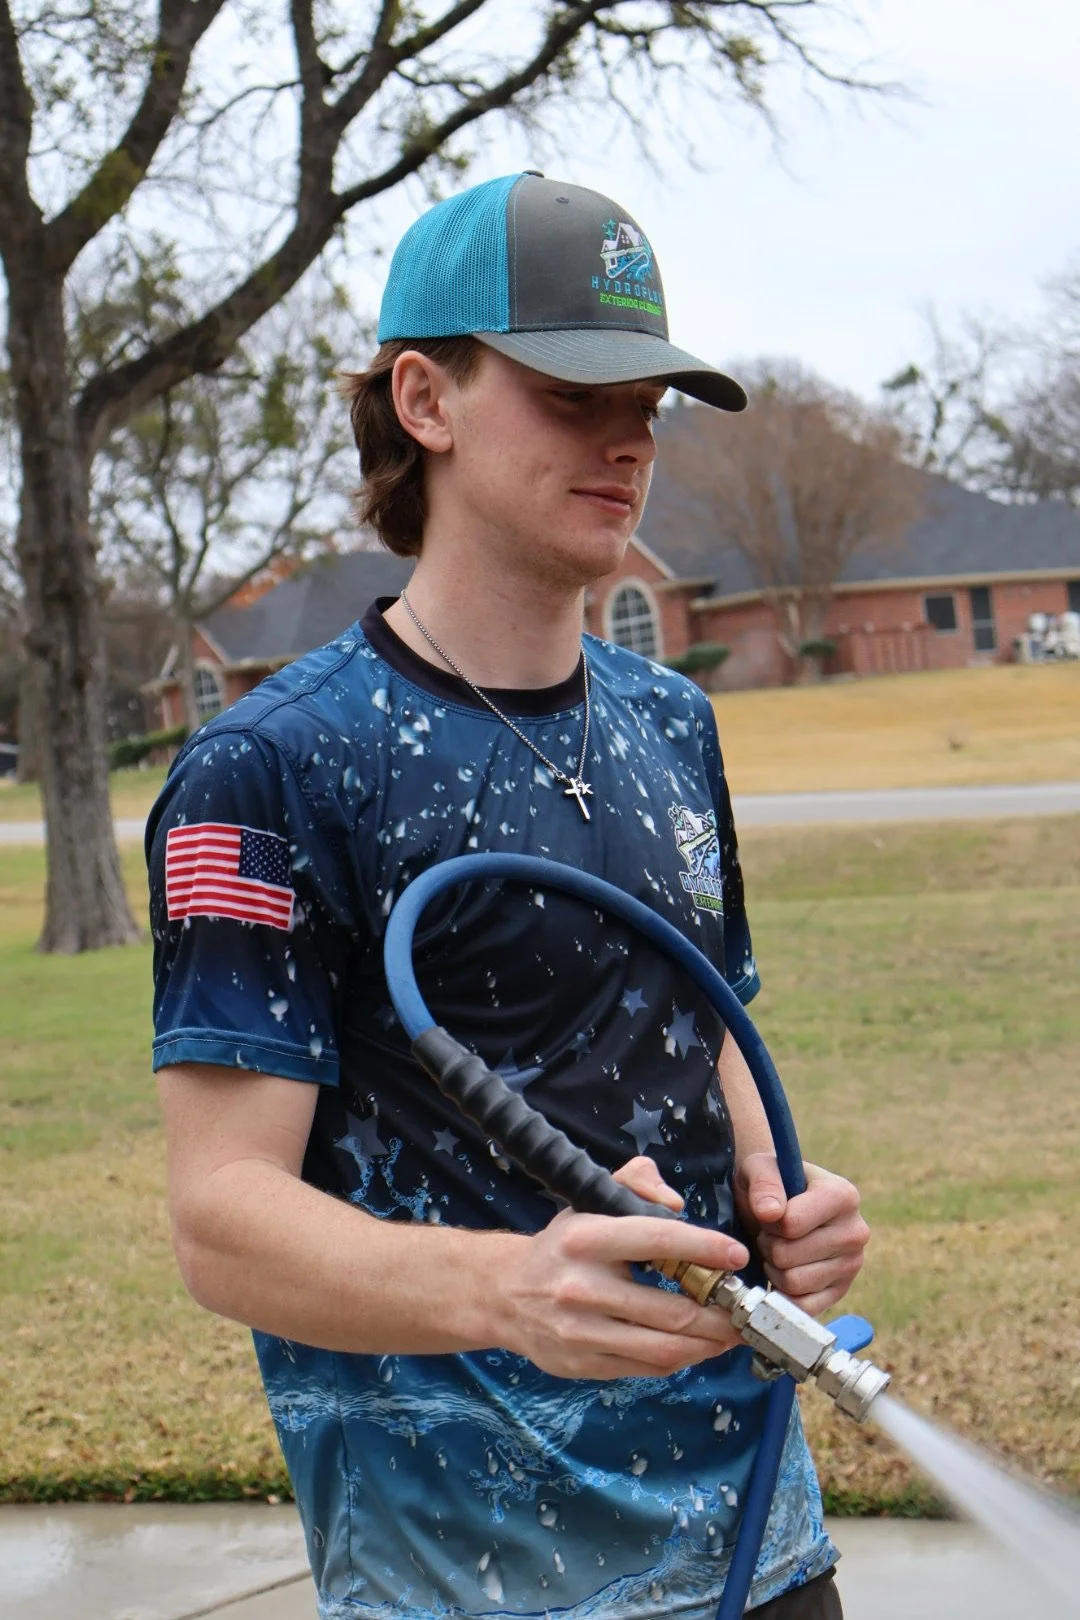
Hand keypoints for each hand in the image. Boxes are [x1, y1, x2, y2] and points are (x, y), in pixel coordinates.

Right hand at [503, 1157, 748, 1379]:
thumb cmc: (564, 1245)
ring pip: (664, 1348)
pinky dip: (681, 1359)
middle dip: (720, 1314)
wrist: (505, 1293)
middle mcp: (582, 1287)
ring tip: (732, 1333)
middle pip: (671, 1310)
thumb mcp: (591, 1200)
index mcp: (587, 1238)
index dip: (704, 1248)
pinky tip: (698, 1346)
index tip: (737, 1256)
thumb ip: (636, 1183)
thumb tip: (677, 1204)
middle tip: (746, 1308)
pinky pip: (646, 1369)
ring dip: (709, 1344)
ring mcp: (581, 1333)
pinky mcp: (582, 1365)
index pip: (658, 1239)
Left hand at [733, 1153, 868, 1317]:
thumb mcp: (758, 1167)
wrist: (777, 1207)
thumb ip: (763, 1182)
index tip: (771, 1211)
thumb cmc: (768, 1185)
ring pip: (793, 1282)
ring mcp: (852, 1264)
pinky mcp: (842, 1291)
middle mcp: (856, 1231)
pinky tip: (786, 1271)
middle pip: (788, 1255)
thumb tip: (770, 1213)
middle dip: (768, 1245)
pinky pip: (802, 1306)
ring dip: (774, 1268)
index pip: (792, 1223)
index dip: (768, 1221)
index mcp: (843, 1195)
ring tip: (778, 1249)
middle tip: (771, 1233)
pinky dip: (784, 1292)